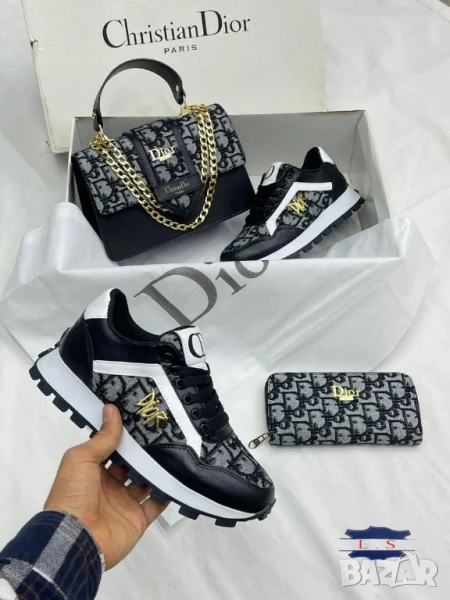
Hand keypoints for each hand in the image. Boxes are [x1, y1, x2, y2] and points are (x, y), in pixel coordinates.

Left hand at [44, 404, 166, 569]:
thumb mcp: (81, 458)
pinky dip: (168, 492)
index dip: (123, 435)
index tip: (141, 418)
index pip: (111, 449)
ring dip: (158, 468)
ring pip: (146, 481)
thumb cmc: (73, 494)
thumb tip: (111, 409)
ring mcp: (125, 503)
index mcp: (92, 472)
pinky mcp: (139, 519)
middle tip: (163, 430)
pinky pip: (157, 503)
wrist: (76, 539)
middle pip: (131, 464)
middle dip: (144, 450)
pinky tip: (180, 475)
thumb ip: (101, 437)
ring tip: (175, 447)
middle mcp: (109, 487)